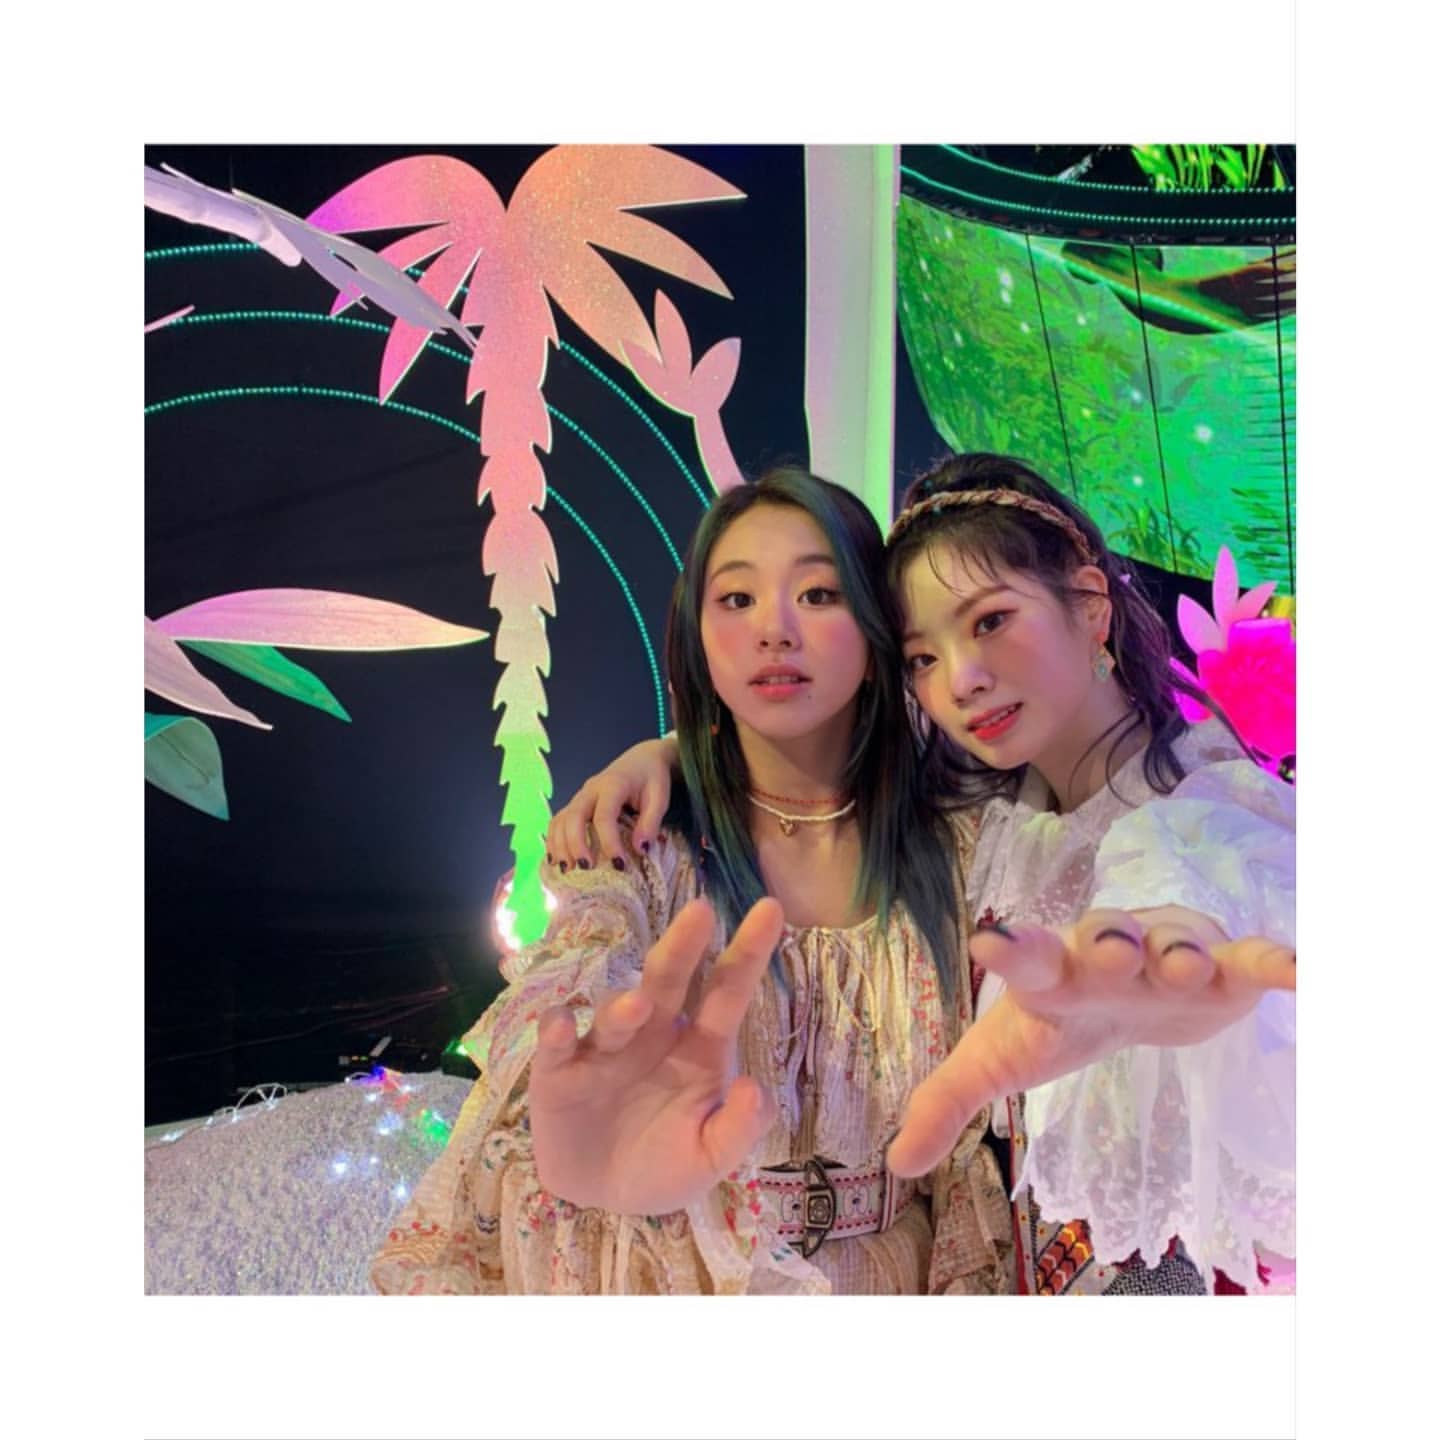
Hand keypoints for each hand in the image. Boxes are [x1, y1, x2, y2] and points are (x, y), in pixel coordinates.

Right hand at [530, 896, 781, 1214]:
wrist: (600, 1198)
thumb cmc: (664, 1166)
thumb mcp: (710, 1159)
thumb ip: (738, 1129)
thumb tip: (754, 1088)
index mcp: (698, 1048)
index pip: (726, 993)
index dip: (747, 953)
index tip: (770, 908)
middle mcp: (653, 1034)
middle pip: (669, 982)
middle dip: (683, 946)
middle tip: (700, 911)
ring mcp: (604, 1049)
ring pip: (615, 1013)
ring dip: (623, 1005)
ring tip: (638, 1004)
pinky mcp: (558, 1072)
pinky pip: (556, 1045)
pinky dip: (556, 1030)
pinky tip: (560, 1024)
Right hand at [547, 735, 678, 867]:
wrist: (642, 759)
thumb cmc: (652, 778)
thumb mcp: (660, 798)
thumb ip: (651, 822)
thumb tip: (640, 849)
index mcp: (613, 785)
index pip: (604, 816)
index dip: (609, 842)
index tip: (619, 865)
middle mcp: (591, 789)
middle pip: (574, 816)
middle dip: (576, 844)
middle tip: (586, 868)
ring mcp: (580, 796)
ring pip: (561, 819)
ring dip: (560, 845)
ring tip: (567, 869)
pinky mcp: (576, 803)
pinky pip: (558, 821)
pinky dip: (554, 840)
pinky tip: (557, 860)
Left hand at [886, 907, 1294, 1178]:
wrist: (1123, 994)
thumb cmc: (1056, 1019)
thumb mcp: (1001, 1058)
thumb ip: (946, 1101)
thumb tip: (895, 1162)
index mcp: (1051, 973)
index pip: (1027, 957)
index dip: (1010, 950)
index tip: (987, 938)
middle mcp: (1108, 951)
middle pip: (1107, 938)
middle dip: (1110, 943)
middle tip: (1110, 953)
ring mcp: (1166, 953)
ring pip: (1176, 941)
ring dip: (1181, 949)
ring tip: (1187, 966)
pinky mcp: (1221, 970)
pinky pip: (1249, 958)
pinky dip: (1273, 961)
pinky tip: (1299, 972)